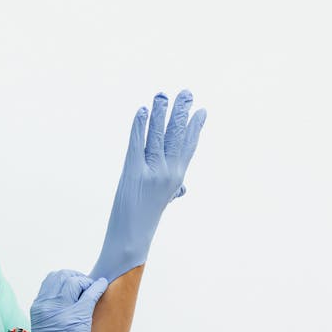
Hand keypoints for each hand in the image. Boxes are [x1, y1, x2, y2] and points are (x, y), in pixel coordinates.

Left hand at [89, 89, 206, 282]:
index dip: (195, 127)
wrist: (131, 240)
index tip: (201, 110)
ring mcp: (152, 171)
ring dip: (160, 112)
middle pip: (177, 136)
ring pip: (158, 135)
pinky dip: (139, 125)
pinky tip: (142, 111)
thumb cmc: (144, 221)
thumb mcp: (163, 203)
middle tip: (186, 92)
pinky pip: (137, 142)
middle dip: (181, 112)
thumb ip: (173, 189)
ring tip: (162, 94)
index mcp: (178, 179)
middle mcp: (169, 173)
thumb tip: (183, 189)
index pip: (189, 146)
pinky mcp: (132, 171)